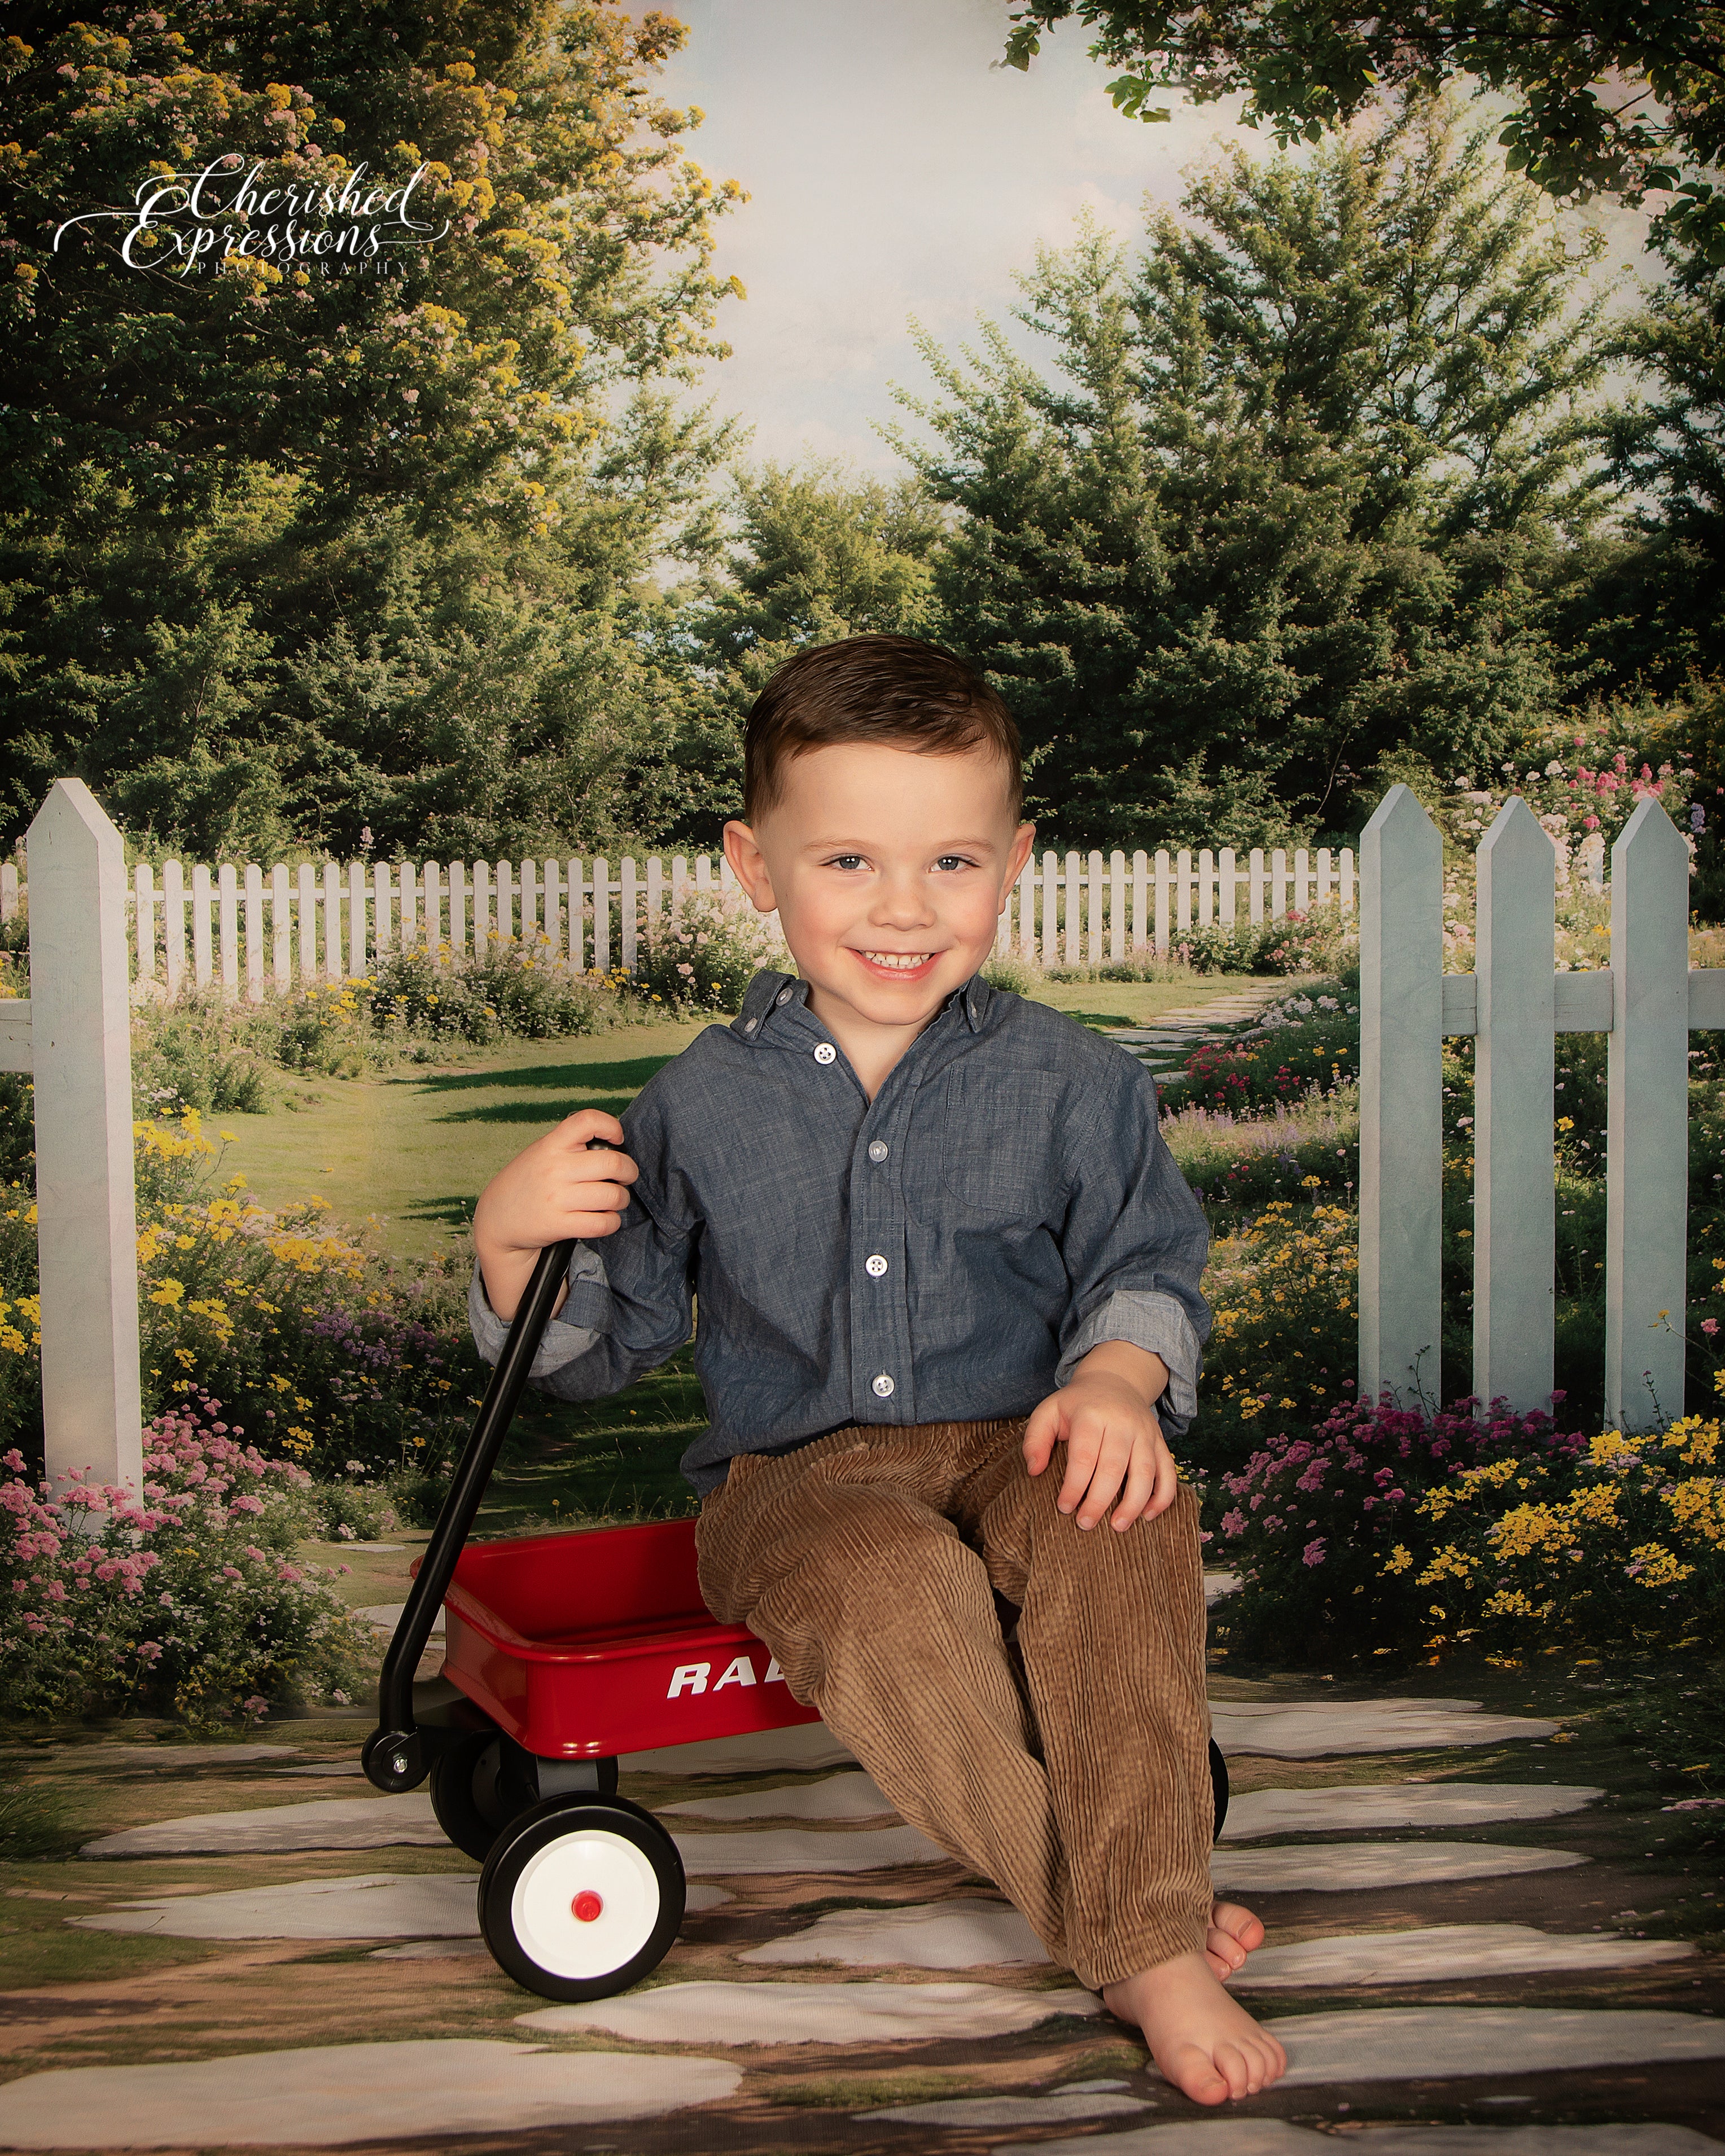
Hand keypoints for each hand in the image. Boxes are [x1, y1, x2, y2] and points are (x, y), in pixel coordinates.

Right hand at [473, 1110, 637, 1319]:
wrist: (496, 1219)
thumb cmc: (526, 1183)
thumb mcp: (540, 1153)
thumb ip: (570, 1146)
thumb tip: (612, 1147)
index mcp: (551, 1145)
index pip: (587, 1121)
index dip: (610, 1126)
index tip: (616, 1138)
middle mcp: (554, 1169)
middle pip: (613, 1164)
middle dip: (630, 1171)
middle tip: (627, 1176)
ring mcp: (556, 1198)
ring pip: (613, 1196)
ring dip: (622, 1199)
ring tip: (615, 1199)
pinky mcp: (559, 1225)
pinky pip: (602, 1223)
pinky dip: (612, 1222)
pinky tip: (605, 1218)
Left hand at [1022, 1342, 1176, 1530]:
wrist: (1115, 1381)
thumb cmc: (1077, 1404)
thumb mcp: (1048, 1412)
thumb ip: (1035, 1439)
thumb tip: (1034, 1470)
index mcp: (1091, 1415)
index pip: (1084, 1456)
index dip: (1074, 1485)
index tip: (1064, 1507)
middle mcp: (1122, 1423)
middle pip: (1114, 1467)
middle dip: (1100, 1500)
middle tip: (1086, 1523)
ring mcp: (1145, 1433)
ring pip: (1145, 1471)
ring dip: (1133, 1503)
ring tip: (1117, 1526)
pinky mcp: (1160, 1442)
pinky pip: (1168, 1471)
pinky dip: (1163, 1496)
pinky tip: (1148, 1515)